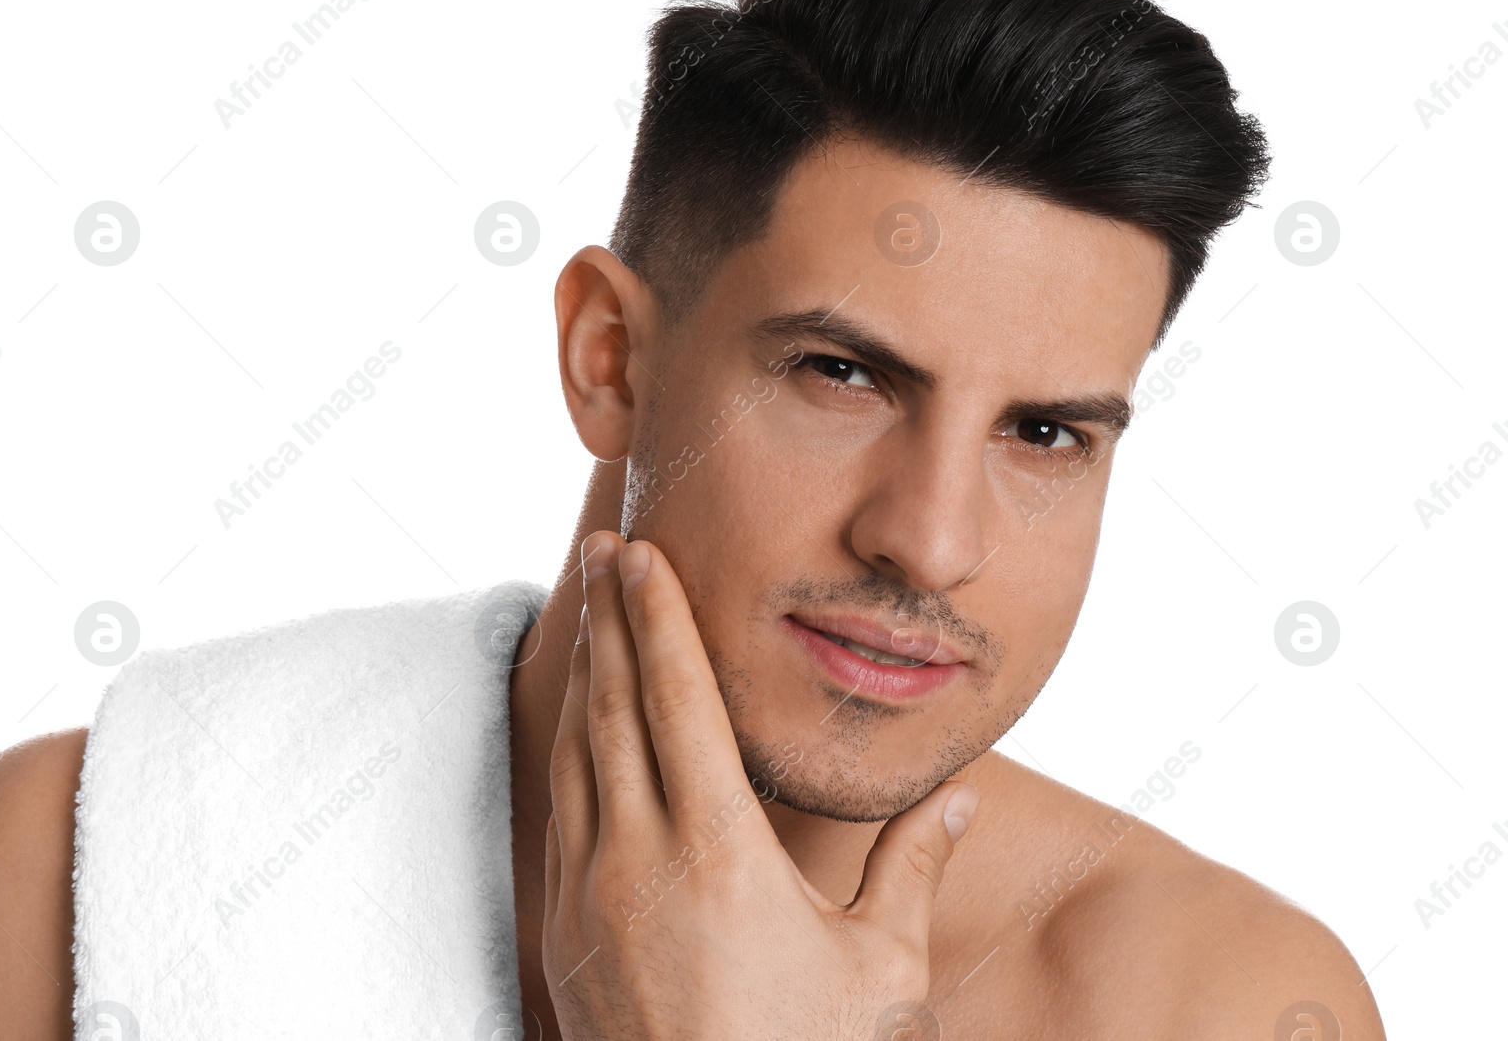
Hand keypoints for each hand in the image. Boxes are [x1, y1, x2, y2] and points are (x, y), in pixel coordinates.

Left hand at [541, 530, 980, 1040]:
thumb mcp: (878, 973)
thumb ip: (911, 870)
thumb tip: (961, 800)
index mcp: (715, 851)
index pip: (674, 699)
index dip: (656, 617)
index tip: (640, 555)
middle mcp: (635, 860)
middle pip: (612, 706)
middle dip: (609, 619)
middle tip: (603, 549)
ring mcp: (586, 899)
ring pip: (575, 754)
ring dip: (583, 675)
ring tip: (591, 616)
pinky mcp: (562, 935)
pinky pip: (561, 812)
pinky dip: (570, 749)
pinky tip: (581, 729)